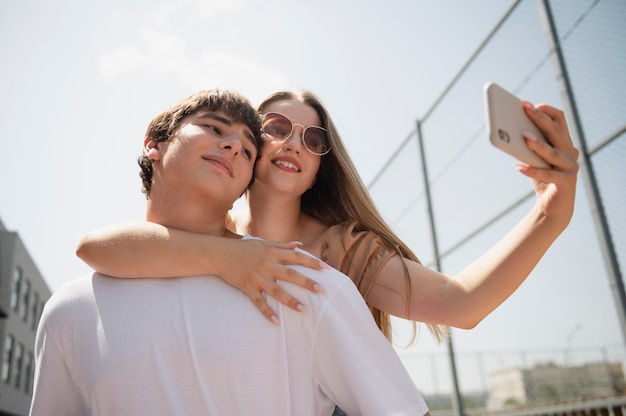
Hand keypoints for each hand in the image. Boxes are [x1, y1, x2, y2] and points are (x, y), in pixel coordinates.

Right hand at [218, 239, 326, 323]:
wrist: (219, 254)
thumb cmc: (243, 248)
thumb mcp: (263, 242)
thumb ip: (282, 245)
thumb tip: (299, 244)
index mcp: (272, 253)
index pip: (297, 257)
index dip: (312, 263)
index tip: (326, 269)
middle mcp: (267, 265)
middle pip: (290, 275)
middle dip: (307, 282)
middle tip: (322, 291)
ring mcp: (257, 278)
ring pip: (277, 291)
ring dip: (291, 301)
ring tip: (304, 309)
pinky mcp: (247, 287)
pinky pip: (259, 302)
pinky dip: (267, 312)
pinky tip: (276, 322)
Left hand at [517, 102, 578, 225]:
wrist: (553, 207)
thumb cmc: (542, 178)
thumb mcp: (535, 159)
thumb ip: (529, 147)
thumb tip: (509, 132)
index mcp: (564, 142)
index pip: (559, 119)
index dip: (545, 110)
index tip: (528, 104)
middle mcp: (571, 152)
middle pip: (555, 131)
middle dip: (539, 118)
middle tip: (524, 108)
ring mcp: (571, 167)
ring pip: (552, 153)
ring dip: (537, 144)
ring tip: (522, 136)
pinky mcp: (566, 182)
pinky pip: (548, 175)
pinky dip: (533, 171)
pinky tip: (519, 167)